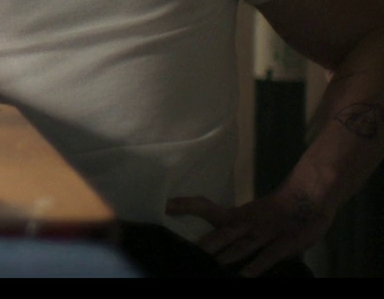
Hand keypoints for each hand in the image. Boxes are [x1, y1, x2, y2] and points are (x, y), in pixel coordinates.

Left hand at [166, 190, 333, 275]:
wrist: (308, 197)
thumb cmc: (275, 212)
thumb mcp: (248, 216)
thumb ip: (229, 228)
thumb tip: (207, 243)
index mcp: (235, 216)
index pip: (205, 208)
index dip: (185, 206)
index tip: (164, 206)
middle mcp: (246, 224)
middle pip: (221, 234)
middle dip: (206, 246)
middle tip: (187, 255)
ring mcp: (265, 233)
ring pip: (241, 246)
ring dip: (226, 256)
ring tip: (211, 266)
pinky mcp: (285, 243)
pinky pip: (269, 256)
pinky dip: (256, 265)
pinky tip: (246, 275)